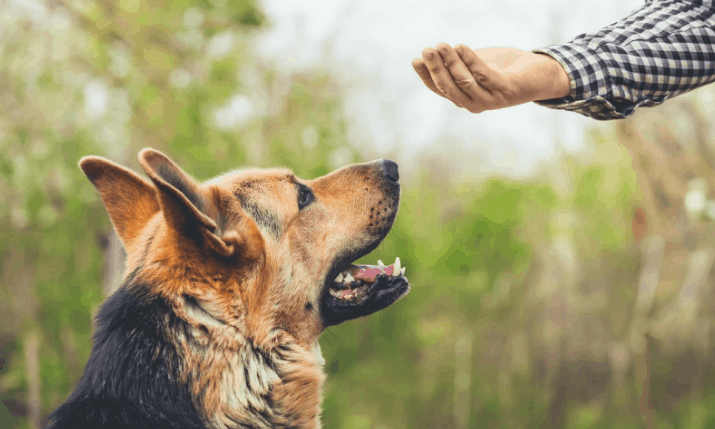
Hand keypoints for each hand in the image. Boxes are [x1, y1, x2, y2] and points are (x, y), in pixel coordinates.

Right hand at [412, 44, 570, 112]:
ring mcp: (491, 99)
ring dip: (451, 63)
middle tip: (426, 50)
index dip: (426, 76)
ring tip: (442, 46)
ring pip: (464, 82)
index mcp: (465, 98)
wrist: (540, 74)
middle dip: (436, 68)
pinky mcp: (505, 90)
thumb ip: (458, 64)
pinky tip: (460, 47)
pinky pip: (483, 75)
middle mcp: (474, 104)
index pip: (440, 89)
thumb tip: (432, 55)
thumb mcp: (477, 64)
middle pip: (449, 88)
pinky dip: (470, 61)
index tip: (416, 59)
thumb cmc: (505, 68)